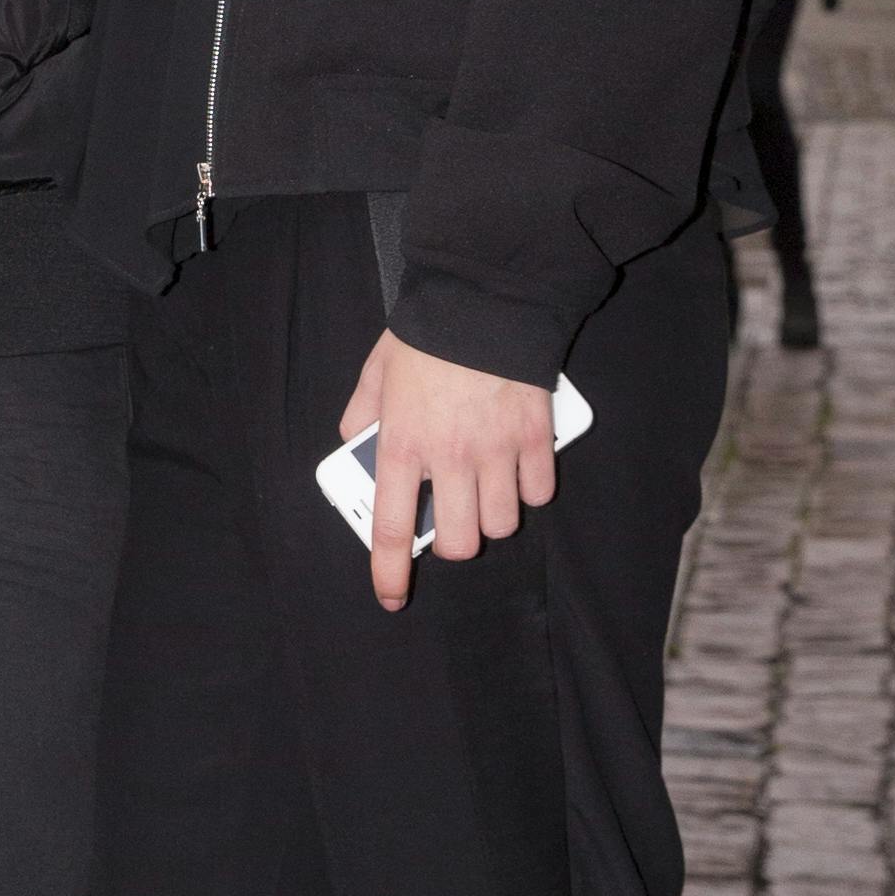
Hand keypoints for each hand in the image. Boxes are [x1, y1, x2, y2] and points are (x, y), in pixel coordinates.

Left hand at [340, 330, 556, 615]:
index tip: (392, 596)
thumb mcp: (377, 372)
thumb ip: (362, 413)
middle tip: (451, 518)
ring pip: (503, 523)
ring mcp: (496, 451)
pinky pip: (539, 492)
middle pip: (461, 542)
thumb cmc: (427, 334)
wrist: (484, 298)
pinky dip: (531, 489)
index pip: (394, 529)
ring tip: (486, 488)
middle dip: (455, 540)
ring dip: (493, 514)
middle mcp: (450, 458)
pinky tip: (519, 468)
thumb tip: (355, 442)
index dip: (391, 573)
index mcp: (403, 446)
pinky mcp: (535, 437)